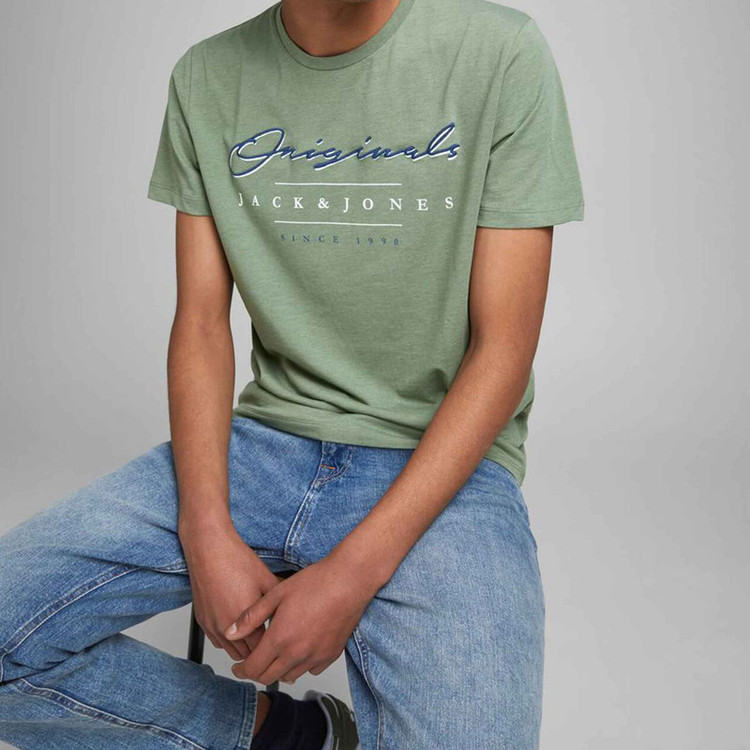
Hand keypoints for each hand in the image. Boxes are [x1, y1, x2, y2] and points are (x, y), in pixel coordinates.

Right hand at [179, 519, 281, 661]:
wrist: (210, 549)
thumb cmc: (237, 561)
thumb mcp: (266, 580)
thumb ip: (279, 601)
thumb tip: (294, 608)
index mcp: (244, 621)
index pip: (261, 650)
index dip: (273, 648)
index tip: (281, 644)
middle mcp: (225, 628)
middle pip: (246, 655)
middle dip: (259, 652)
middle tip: (271, 643)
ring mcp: (211, 626)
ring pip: (230, 651)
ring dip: (243, 648)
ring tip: (257, 637)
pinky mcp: (202, 621)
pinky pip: (217, 641)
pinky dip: (229, 640)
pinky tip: (239, 628)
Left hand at [224, 554, 378, 684]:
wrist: (348, 581)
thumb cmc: (315, 583)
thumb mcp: (276, 594)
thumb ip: (251, 617)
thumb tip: (230, 631)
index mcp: (280, 639)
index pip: (253, 668)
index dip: (241, 670)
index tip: (237, 667)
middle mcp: (297, 654)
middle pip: (269, 677)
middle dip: (256, 673)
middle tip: (252, 662)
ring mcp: (316, 657)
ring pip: (290, 676)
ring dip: (278, 670)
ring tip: (275, 654)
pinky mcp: (331, 655)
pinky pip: (311, 670)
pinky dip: (301, 665)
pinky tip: (300, 649)